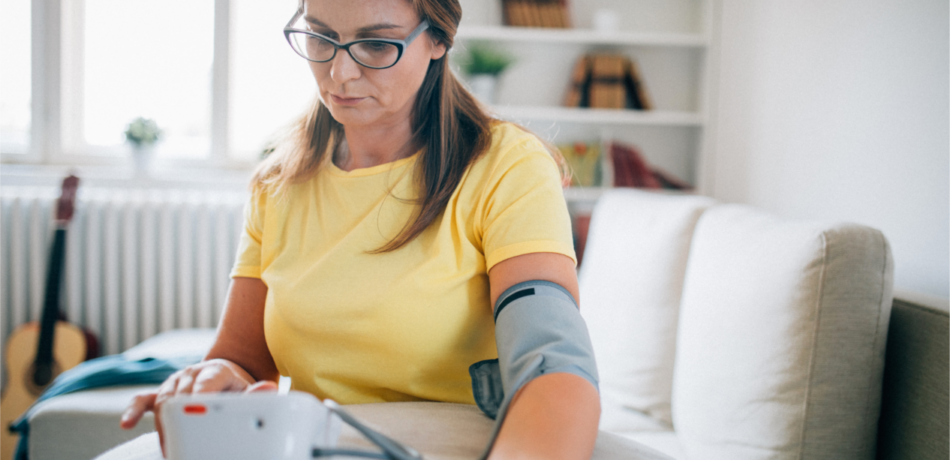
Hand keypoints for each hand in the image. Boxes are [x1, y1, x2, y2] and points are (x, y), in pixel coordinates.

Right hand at [119, 359, 278, 456]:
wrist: (228, 376)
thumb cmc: (240, 388)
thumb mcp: (252, 390)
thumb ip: (258, 393)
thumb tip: (268, 389)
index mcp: (216, 370)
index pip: (205, 384)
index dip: (200, 400)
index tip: (198, 418)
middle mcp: (193, 373)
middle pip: (180, 393)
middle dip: (181, 419)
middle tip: (183, 444)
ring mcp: (175, 381)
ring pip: (163, 398)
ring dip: (164, 423)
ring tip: (169, 447)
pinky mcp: (162, 392)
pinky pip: (143, 399)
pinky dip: (134, 410)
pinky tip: (127, 423)